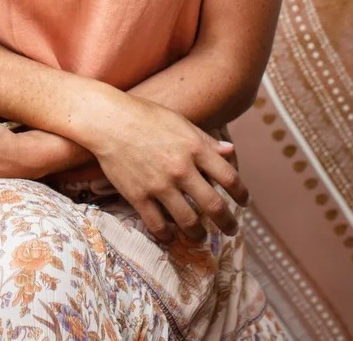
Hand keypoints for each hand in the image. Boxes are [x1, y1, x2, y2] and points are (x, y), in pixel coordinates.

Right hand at [87, 94, 249, 242]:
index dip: (241, 194)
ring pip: (188, 222)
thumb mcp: (181, 122)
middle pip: (214, 206)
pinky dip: (167, 236)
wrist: (108, 120)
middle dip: (227, 223)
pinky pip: (157, 225)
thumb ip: (206, 140)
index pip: (229, 178)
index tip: (244, 202)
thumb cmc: (145, 116)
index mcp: (194, 148)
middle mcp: (181, 169)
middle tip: (231, 229)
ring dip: (198, 234)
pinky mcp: (138, 196)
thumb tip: (231, 152)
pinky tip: (171, 236)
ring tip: (201, 237)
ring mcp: (159, 185)